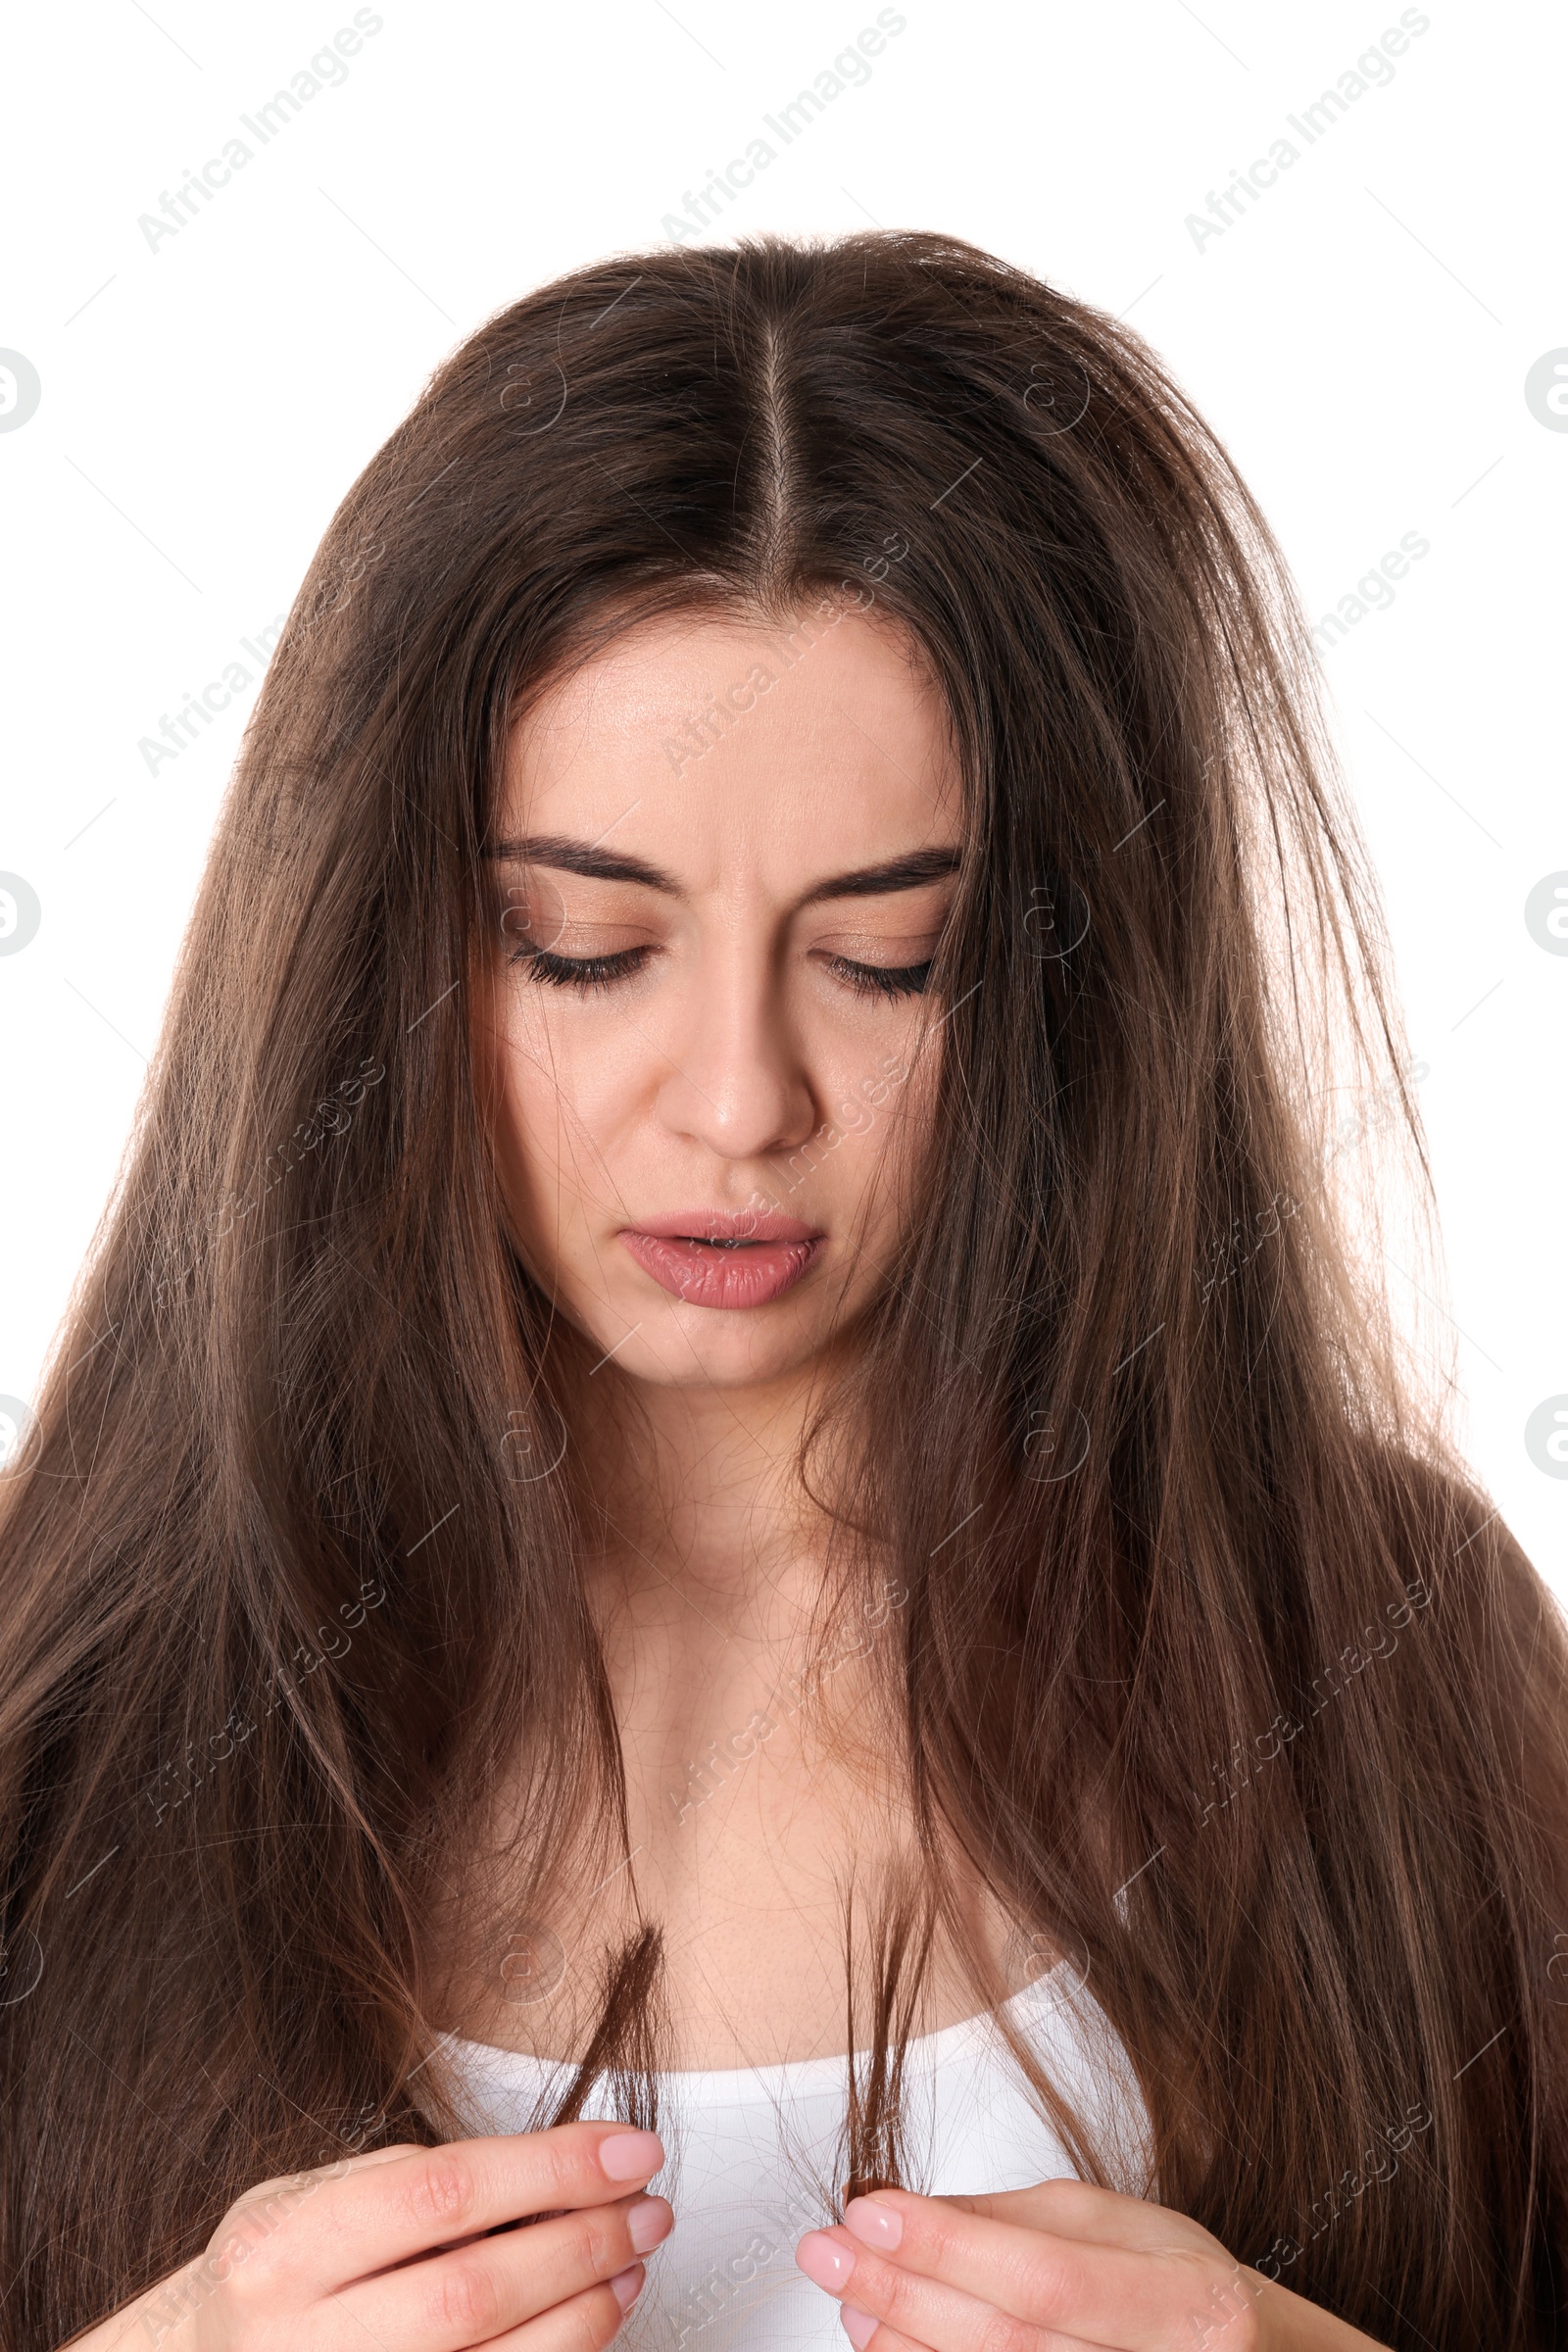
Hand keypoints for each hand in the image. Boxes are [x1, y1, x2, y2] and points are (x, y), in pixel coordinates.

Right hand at [66, 2120, 671, 2350]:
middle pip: (475, 2291)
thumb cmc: (270, 2278)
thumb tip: (548, 2174)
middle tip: (648, 2209)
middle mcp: (299, 2341)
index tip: (629, 2150)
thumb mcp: (304, 2201)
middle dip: (582, 2244)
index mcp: (281, 2249)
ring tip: (629, 2264)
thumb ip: (406, 2186)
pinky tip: (589, 2327)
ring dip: (584, 2315)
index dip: (551, 2169)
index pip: (442, 2194)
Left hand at [793, 2179, 1391, 2350]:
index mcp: (1195, 2306)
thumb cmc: (1192, 2300)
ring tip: (851, 2298)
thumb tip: (908, 2209)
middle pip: (1009, 2344)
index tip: (868, 2212)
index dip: (949, 2247)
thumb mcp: (1129, 2231)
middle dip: (903, 2292)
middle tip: (829, 2252)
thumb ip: (1020, 2220)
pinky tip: (889, 2347)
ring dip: (904, 2345)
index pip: (1046, 2277)